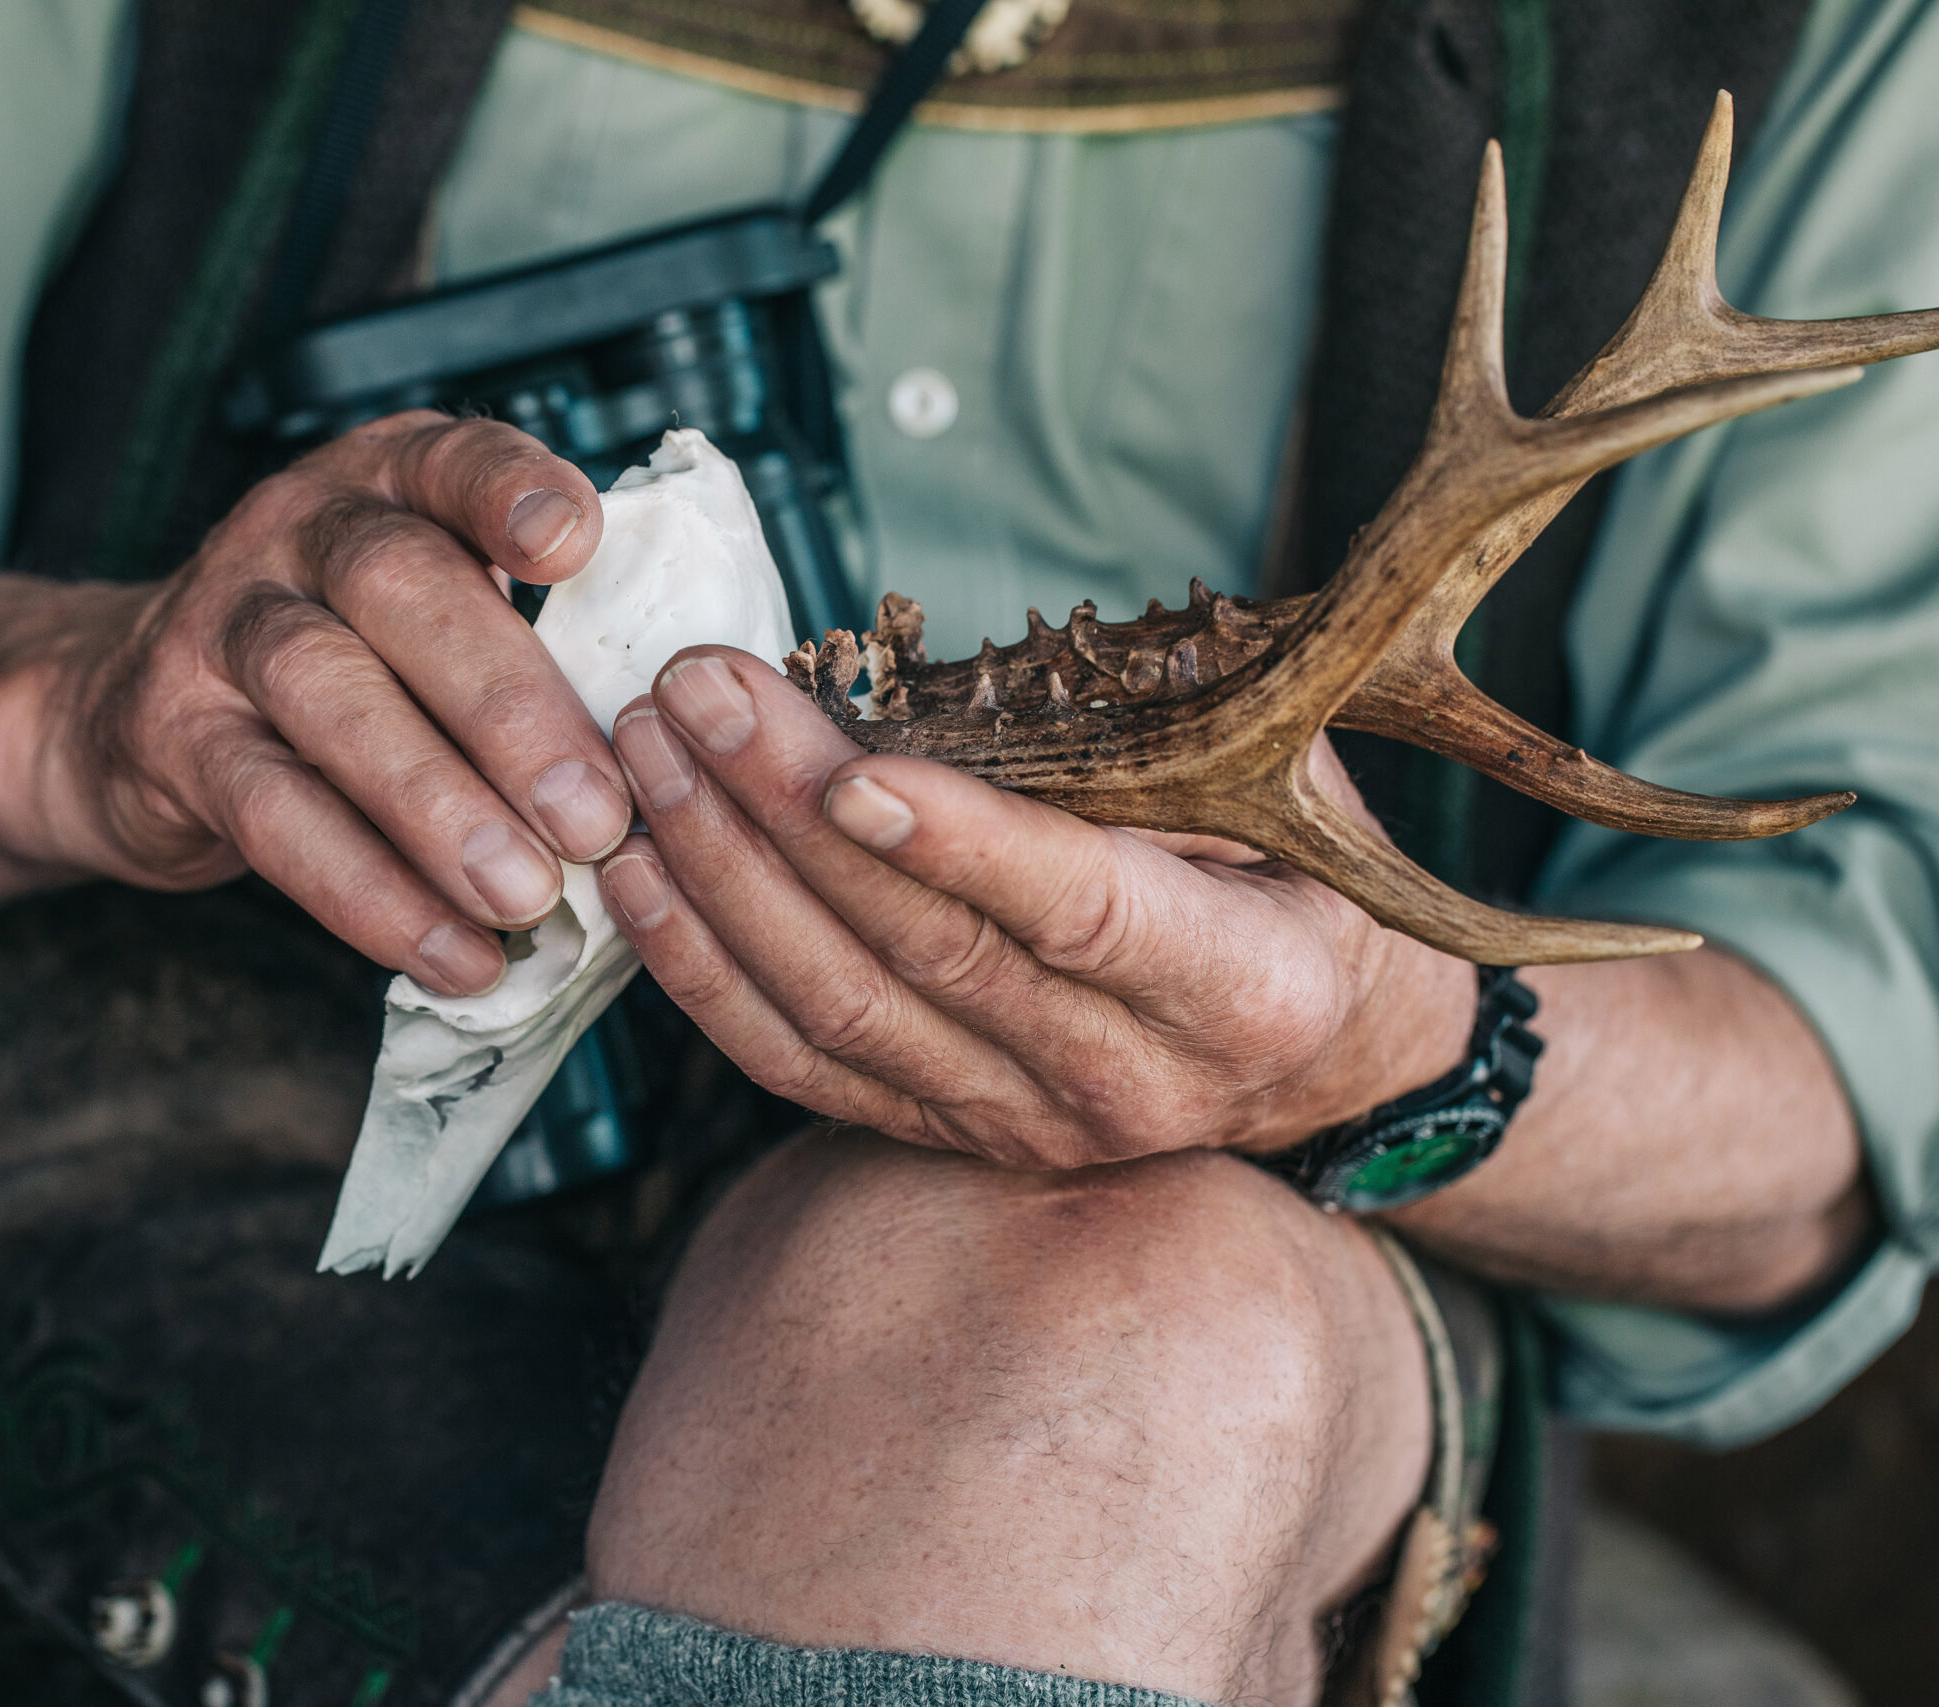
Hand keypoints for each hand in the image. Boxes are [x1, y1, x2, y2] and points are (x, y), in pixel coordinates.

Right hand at [0, 413, 633, 995]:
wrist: (132, 714)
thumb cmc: (357, 664)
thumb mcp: (439, 612)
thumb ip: (546, 641)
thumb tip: (688, 749)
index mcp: (394, 482)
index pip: (455, 459)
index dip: (510, 492)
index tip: (577, 545)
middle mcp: (301, 529)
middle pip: (398, 586)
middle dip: (506, 705)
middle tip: (595, 817)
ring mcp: (224, 624)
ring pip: (327, 693)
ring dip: (437, 803)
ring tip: (526, 897)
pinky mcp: (173, 735)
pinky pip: (272, 813)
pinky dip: (369, 893)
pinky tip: (455, 954)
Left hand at [595, 646, 1477, 1168]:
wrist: (1315, 1051)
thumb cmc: (1295, 879)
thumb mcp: (1288, 788)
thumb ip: (1181, 730)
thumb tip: (1050, 648)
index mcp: (1243, 987)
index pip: (1082, 912)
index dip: (960, 843)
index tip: (850, 762)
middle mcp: (1126, 1078)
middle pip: (927, 952)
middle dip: (789, 812)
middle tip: (699, 694)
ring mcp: (1022, 1122)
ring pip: (839, 1009)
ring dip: (724, 876)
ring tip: (650, 755)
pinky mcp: (939, 1132)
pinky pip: (794, 1064)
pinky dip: (702, 970)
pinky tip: (636, 874)